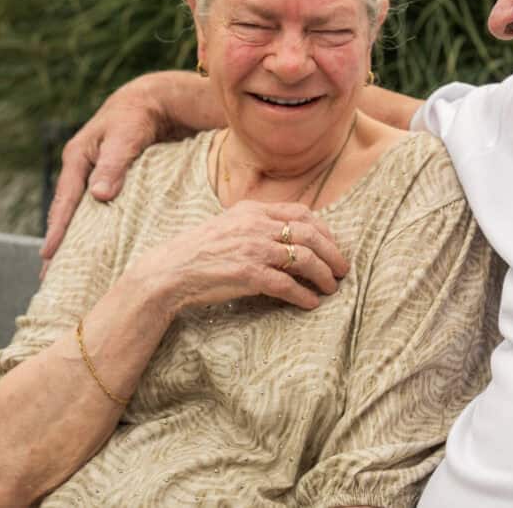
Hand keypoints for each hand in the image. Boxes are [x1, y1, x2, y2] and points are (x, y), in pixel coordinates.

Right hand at [42, 77, 168, 263]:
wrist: (155, 102)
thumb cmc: (138, 116)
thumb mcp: (125, 137)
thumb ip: (113, 165)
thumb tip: (99, 196)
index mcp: (77, 158)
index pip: (65, 200)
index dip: (57, 229)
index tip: (48, 256)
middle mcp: (83, 169)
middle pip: (68, 212)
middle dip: (60, 243)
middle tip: (50, 277)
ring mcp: (97, 176)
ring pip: (85, 213)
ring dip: (79, 239)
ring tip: (72, 270)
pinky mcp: (115, 181)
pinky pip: (102, 209)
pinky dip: (98, 228)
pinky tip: (101, 247)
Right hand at [129, 201, 349, 311]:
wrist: (170, 270)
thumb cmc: (200, 250)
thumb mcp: (230, 224)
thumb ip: (257, 223)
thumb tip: (289, 232)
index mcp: (253, 210)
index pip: (301, 213)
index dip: (324, 229)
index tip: (333, 244)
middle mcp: (256, 226)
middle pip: (310, 234)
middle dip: (332, 252)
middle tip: (342, 269)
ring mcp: (253, 249)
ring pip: (304, 259)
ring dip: (323, 275)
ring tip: (331, 287)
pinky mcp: (248, 275)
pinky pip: (287, 285)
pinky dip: (304, 295)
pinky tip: (311, 303)